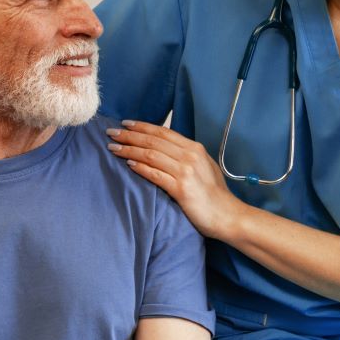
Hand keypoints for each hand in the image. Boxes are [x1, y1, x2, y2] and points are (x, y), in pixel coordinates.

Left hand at [105, 121, 245, 240]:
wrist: (228, 215)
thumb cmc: (214, 193)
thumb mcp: (203, 167)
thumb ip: (186, 156)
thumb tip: (165, 149)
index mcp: (194, 148)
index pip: (163, 132)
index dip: (142, 127)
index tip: (125, 124)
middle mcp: (190, 156)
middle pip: (153, 141)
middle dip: (130, 135)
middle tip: (111, 133)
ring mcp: (185, 172)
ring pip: (151, 155)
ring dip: (129, 150)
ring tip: (113, 148)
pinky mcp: (181, 189)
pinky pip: (155, 175)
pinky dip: (140, 168)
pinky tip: (128, 164)